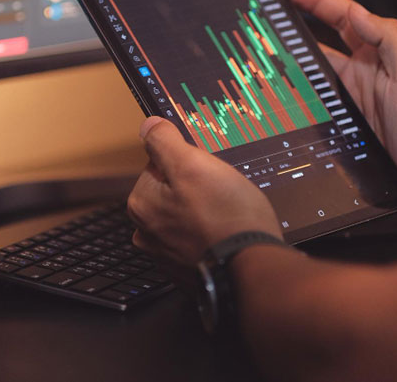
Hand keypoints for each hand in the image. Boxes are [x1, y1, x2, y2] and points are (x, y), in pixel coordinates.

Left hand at [128, 117, 280, 268]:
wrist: (254, 270)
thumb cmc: (226, 218)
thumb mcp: (193, 165)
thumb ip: (164, 142)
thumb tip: (148, 125)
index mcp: (141, 204)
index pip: (160, 164)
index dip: (188, 162)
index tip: (206, 172)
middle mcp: (147, 233)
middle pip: (173, 191)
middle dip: (197, 188)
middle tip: (222, 194)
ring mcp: (168, 255)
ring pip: (188, 215)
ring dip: (207, 212)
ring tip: (230, 215)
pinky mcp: (190, 270)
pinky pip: (200, 240)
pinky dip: (213, 235)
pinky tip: (229, 234)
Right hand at [282, 0, 396, 207]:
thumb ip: (389, 38)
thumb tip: (357, 12)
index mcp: (378, 54)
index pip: (342, 17)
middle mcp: (361, 73)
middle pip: (320, 40)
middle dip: (293, 24)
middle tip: (265, 15)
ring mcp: (348, 99)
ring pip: (310, 73)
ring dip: (288, 61)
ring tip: (260, 50)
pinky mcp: (340, 124)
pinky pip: (310, 105)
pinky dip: (292, 97)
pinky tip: (273, 95)